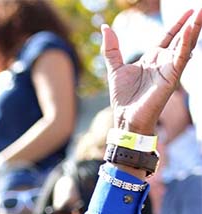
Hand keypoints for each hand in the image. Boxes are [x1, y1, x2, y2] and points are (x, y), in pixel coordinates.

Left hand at [103, 9, 201, 134]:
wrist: (126, 118)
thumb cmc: (123, 97)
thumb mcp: (115, 68)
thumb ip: (112, 49)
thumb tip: (105, 28)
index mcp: (152, 59)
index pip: (169, 37)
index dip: (178, 24)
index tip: (189, 11)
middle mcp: (164, 62)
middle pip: (181, 38)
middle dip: (191, 23)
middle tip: (200, 8)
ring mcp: (169, 69)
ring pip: (185, 45)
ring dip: (193, 29)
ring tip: (201, 14)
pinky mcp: (171, 76)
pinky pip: (181, 57)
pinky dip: (186, 43)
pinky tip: (191, 29)